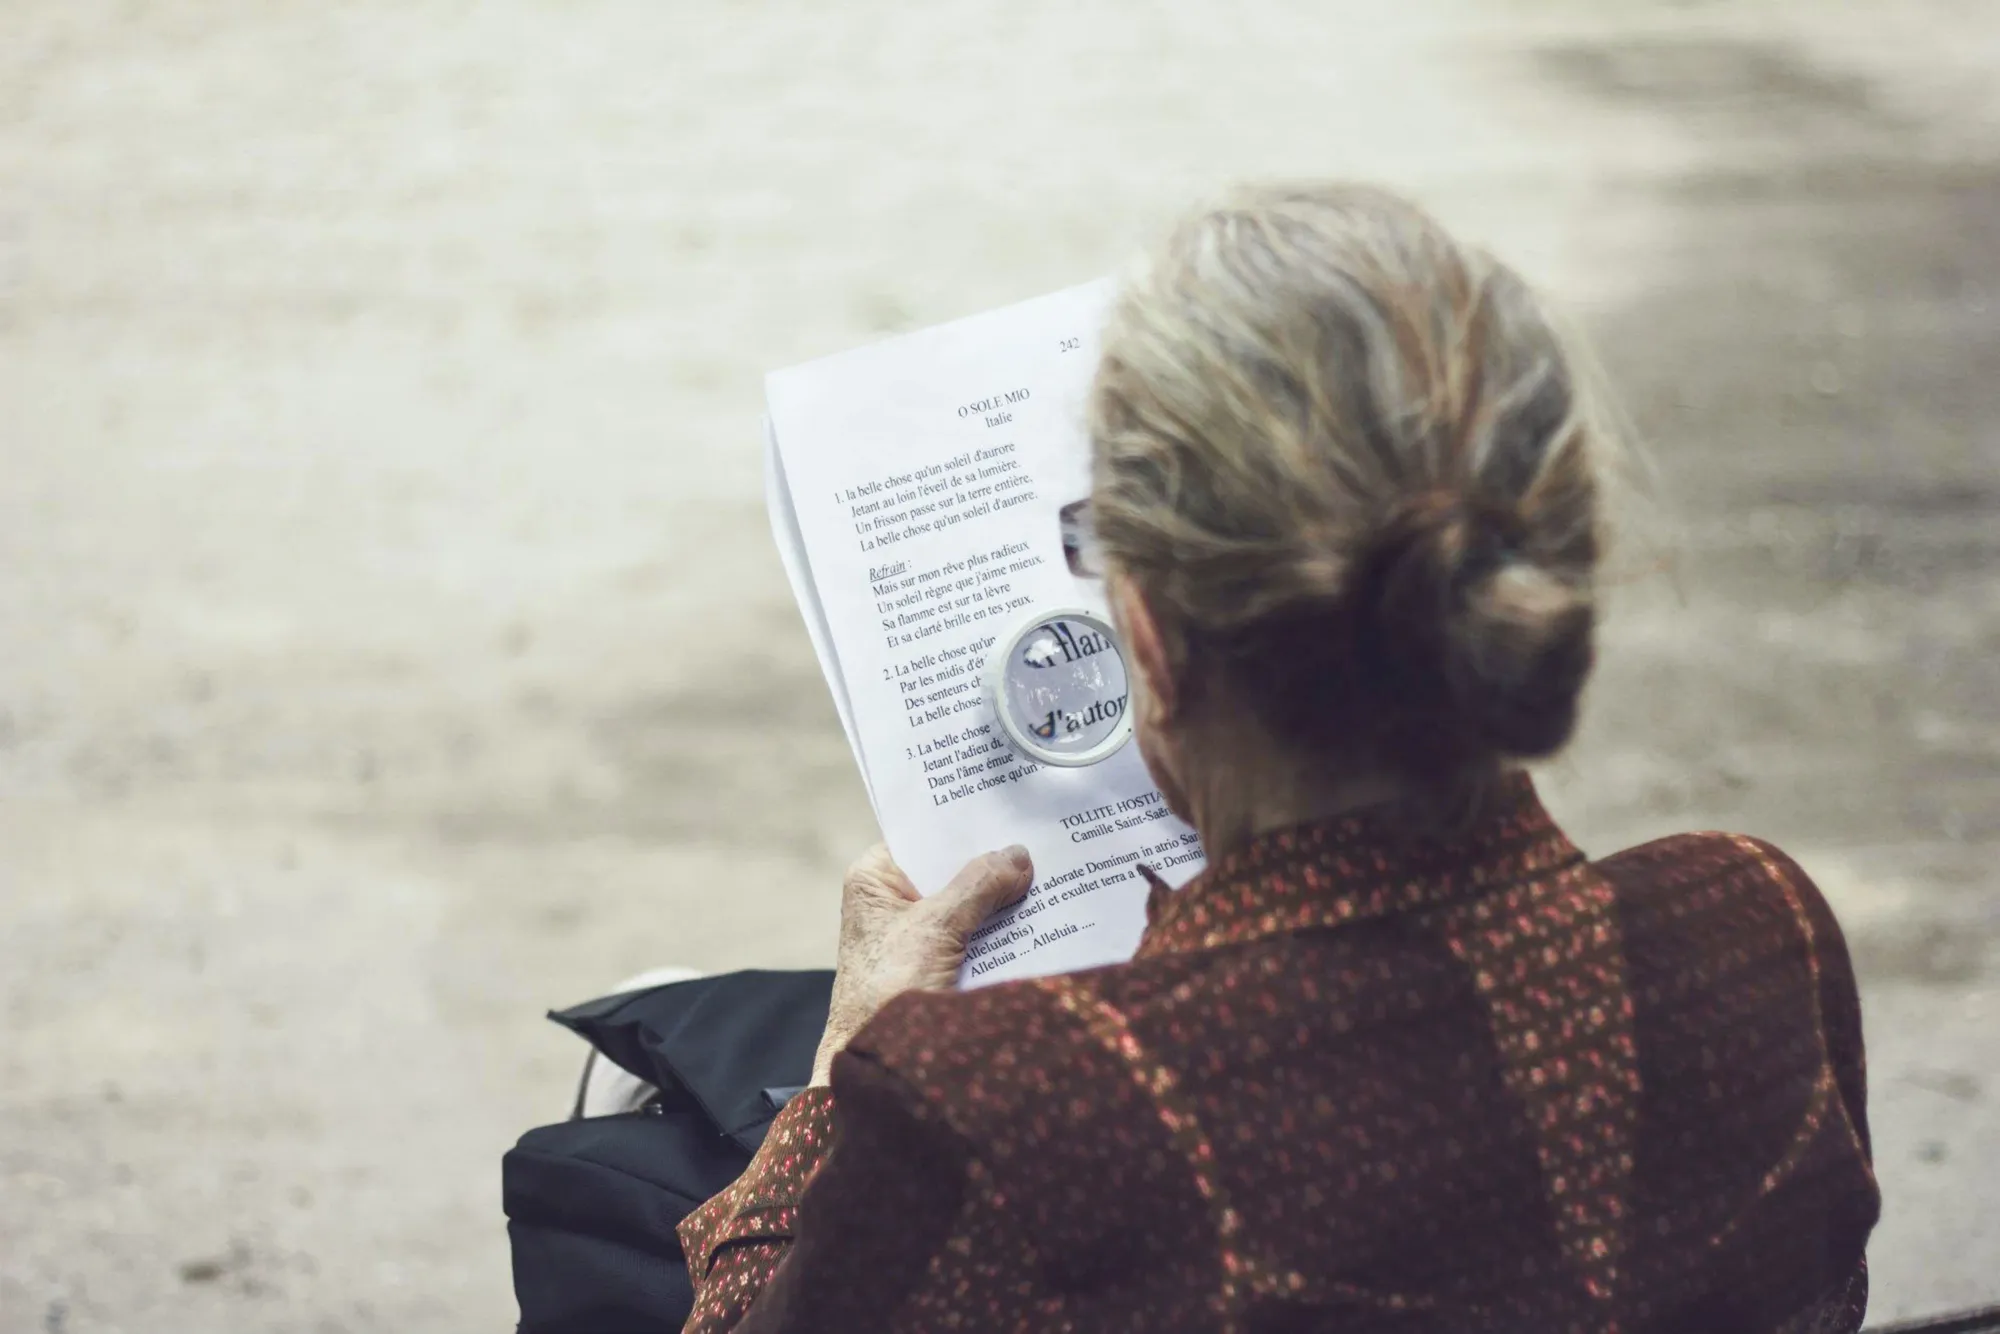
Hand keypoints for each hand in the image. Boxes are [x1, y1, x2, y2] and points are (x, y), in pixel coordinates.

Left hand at [811, 843, 1032, 1084]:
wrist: (880, 1071)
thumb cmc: (887, 994)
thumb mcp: (935, 928)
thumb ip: (977, 886)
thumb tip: (1017, 856)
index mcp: (876, 879)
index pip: (924, 835)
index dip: (963, 823)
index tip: (1009, 807)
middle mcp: (894, 901)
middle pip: (952, 869)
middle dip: (994, 863)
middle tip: (1043, 841)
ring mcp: (919, 935)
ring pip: (970, 904)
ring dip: (1005, 898)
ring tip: (1055, 873)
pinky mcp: (940, 965)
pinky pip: (978, 937)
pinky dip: (1005, 930)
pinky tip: (1043, 917)